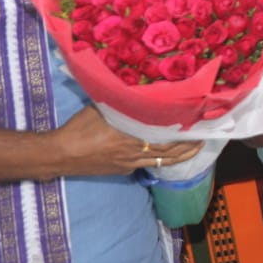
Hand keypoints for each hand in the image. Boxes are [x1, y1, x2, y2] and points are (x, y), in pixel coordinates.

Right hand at [52, 106, 202, 177]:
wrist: (60, 154)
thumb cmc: (79, 129)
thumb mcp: (102, 109)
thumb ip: (122, 103)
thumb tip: (135, 91)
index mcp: (132, 138)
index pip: (166, 140)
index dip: (184, 137)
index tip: (198, 128)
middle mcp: (134, 154)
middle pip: (168, 153)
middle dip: (187, 148)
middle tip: (202, 140)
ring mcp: (128, 165)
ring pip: (160, 162)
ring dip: (178, 157)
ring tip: (192, 150)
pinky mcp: (121, 171)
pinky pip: (145, 165)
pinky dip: (159, 160)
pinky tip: (165, 155)